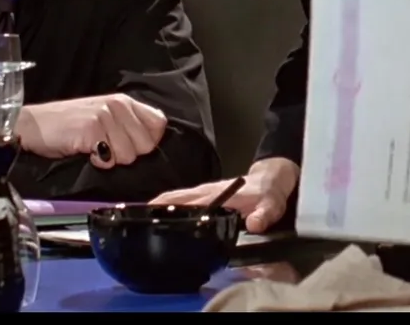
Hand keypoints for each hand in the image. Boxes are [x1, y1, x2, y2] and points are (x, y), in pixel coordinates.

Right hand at [16, 94, 167, 167]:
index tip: (129, 145)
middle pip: (147, 144)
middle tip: (106, 148)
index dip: (149, 141)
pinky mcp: (92, 129)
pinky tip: (84, 152)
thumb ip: (128, 125)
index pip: (159, 123)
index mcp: (124, 101)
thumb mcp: (103, 117)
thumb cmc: (68, 126)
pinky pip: (110, 159)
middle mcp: (118, 104)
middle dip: (128, 154)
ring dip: (111, 159)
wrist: (32, 125)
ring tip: (93, 148)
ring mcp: (105, 115)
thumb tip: (150, 144)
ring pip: (129, 155)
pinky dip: (97, 162)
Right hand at [149, 157, 299, 232]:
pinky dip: (171, 214)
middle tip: (134, 228)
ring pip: (175, 203)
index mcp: (213, 193)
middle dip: (151, 211)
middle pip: (170, 201)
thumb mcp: (272, 201)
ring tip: (141, 231)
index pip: (180, 199)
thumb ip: (265, 213)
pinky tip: (166, 228)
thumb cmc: (270, 188)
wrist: (275, 178)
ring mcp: (204, 197)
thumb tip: (255, 224)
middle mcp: (204, 193)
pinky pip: (183, 207)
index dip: (160, 206)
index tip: (142, 216)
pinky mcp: (208, 201)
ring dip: (159, 213)